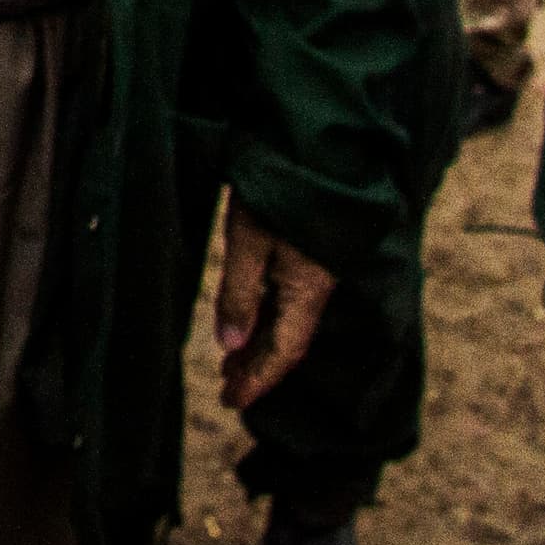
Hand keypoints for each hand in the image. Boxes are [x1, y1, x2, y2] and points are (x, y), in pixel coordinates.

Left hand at [214, 198, 337, 410]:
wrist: (312, 141)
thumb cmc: (279, 189)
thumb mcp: (248, 241)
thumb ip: (239, 294)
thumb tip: (230, 346)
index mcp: (307, 289)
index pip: (283, 351)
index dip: (259, 380)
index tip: (232, 403)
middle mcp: (315, 284)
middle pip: (287, 340)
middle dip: (258, 368)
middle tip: (228, 391)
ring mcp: (313, 267)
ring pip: (287, 319)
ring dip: (259, 343)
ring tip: (231, 364)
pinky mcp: (306, 249)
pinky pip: (287, 297)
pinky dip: (265, 316)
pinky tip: (248, 320)